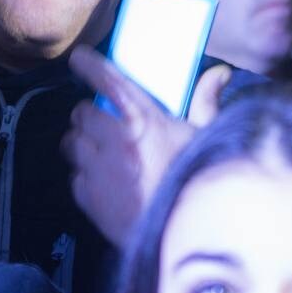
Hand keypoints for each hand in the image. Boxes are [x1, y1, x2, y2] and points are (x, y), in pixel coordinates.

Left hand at [61, 48, 229, 245]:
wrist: (186, 233)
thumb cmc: (197, 182)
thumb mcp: (205, 139)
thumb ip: (205, 103)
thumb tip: (219, 73)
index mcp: (143, 120)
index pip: (107, 80)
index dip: (89, 66)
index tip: (79, 59)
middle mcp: (116, 140)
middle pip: (82, 113)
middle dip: (88, 116)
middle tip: (99, 122)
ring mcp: (99, 170)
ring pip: (72, 144)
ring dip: (82, 144)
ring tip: (97, 151)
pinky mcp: (90, 198)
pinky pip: (75, 177)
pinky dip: (84, 176)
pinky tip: (103, 181)